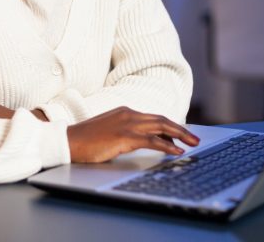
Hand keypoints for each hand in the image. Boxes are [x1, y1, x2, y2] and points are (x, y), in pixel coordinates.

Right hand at [67, 107, 199, 162]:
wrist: (68, 141)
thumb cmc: (86, 140)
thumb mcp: (109, 132)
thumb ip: (126, 134)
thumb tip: (144, 142)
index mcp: (125, 112)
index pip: (154, 118)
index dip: (170, 127)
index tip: (181, 136)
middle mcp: (128, 114)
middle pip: (162, 120)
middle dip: (181, 129)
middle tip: (195, 138)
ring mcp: (127, 124)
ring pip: (161, 127)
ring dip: (180, 135)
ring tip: (192, 143)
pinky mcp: (124, 136)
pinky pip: (152, 140)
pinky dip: (167, 145)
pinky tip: (176, 151)